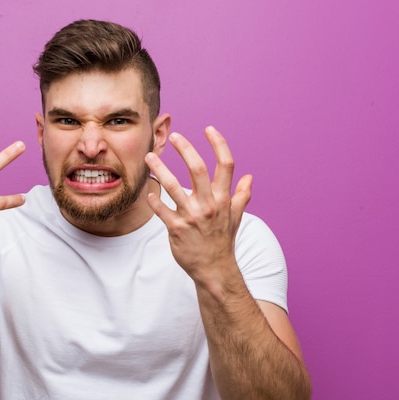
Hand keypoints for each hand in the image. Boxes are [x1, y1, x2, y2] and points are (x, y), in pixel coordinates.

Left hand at [144, 126, 251, 281]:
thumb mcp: (235, 218)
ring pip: (174, 186)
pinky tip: (148, 192)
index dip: (219, 144)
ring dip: (160, 169)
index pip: (226, 165)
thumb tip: (249, 178)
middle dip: (186, 149)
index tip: (209, 129)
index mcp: (223, 199)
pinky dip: (154, 200)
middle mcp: (209, 204)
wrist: (215, 270)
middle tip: (175, 136)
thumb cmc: (223, 241)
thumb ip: (241, 196)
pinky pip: (161, 210)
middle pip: (199, 169)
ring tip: (150, 157)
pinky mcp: (177, 229)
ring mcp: (192, 216)